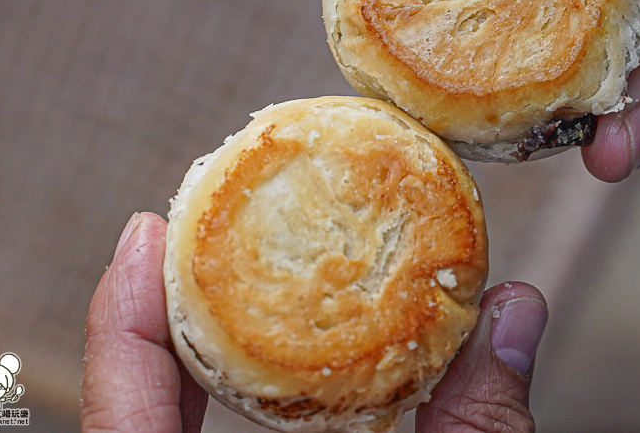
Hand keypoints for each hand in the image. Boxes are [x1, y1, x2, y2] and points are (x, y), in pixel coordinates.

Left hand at [81, 213, 548, 431]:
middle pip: (142, 404)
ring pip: (174, 422)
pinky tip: (284, 352)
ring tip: (240, 271)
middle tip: (199, 227)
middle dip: (174, 310)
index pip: (123, 410)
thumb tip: (516, 309)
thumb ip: (477, 430)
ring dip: (210, 345)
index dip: (123, 320)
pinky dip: (249, 387)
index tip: (143, 229)